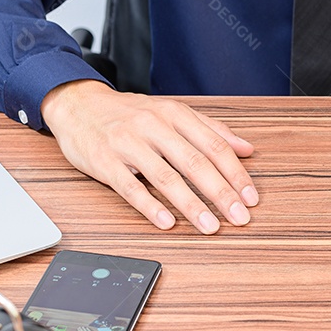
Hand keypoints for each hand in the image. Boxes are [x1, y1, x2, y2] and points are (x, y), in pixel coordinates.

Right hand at [41, 80, 258, 233]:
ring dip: (191, 205)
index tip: (251, 197)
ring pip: (165, 177)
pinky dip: (150, 206)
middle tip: (239, 217)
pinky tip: (167, 222)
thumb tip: (247, 149)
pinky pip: (130, 187)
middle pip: (194, 162)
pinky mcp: (105, 162)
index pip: (213, 145)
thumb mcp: (172, 112)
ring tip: (210, 226)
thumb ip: (210, 130)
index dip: (235, 173)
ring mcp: (128, 144)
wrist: (79, 104)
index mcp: (174, 114)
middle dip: (221, 193)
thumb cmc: (129, 114)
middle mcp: (154, 126)